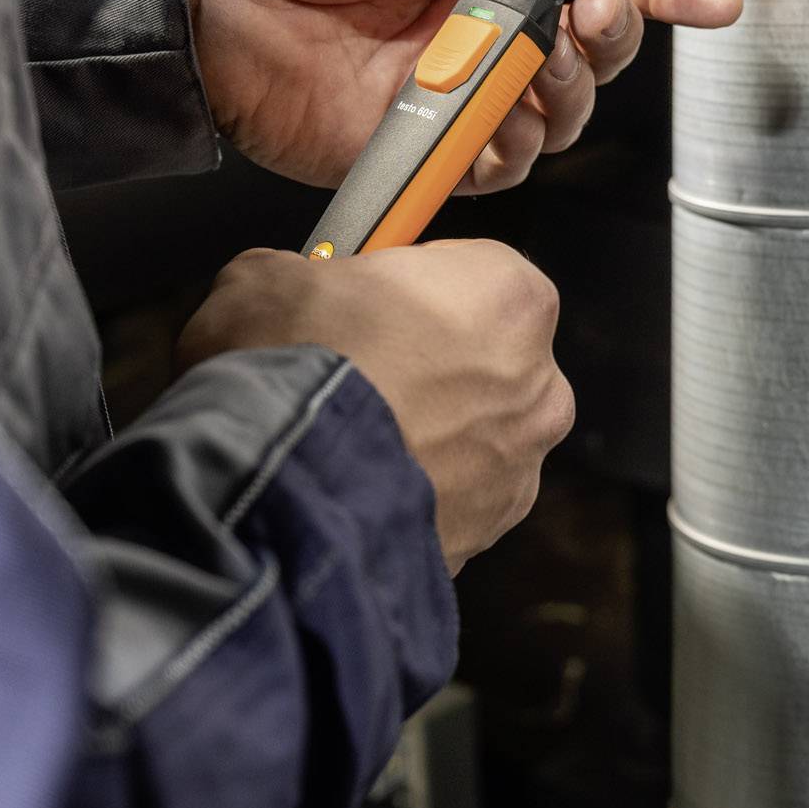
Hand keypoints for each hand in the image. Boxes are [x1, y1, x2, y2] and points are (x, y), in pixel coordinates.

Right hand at [176, 244, 571, 572]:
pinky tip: (357, 489)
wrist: (280, 487)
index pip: (478, 273)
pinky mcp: (490, 535)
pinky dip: (417, 496)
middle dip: (434, 367)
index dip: (418, 288)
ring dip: (430, 438)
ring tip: (351, 442)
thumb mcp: (268, 279)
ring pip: (478, 439)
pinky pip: (456, 502)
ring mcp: (520, 469)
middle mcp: (540, 384)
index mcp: (511, 297)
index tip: (372, 303)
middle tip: (360, 373)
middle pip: (490, 360)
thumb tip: (287, 292)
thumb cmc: (296, 366)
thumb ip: (305, 278)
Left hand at [187, 0, 743, 190]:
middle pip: (597, 55)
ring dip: (565, 93)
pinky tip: (488, 116)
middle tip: (588, 16)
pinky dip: (510, 147)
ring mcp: (459, 91)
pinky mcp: (424, 146)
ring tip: (524, 62)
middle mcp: (487, 28)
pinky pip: (499, 166)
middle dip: (614, 39)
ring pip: (560, 117)